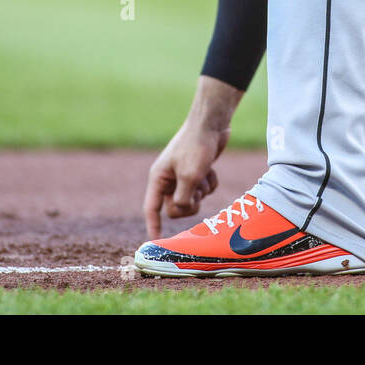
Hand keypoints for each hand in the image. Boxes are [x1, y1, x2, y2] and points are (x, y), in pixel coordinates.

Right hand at [143, 76, 243, 237]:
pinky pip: (204, 190)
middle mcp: (168, 178)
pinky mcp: (198, 171)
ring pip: (192, 199)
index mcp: (158, 178)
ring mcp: (183, 175)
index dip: (153, 226)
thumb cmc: (197, 147)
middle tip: (195, 191)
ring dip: (201, 190)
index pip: (151, 208)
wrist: (212, 123)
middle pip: (175, 208)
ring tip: (204, 173)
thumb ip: (183, 199)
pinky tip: (211, 168)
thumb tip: (181, 211)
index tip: (155, 242)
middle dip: (188, 203)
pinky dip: (210, 183)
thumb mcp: (189, 176)